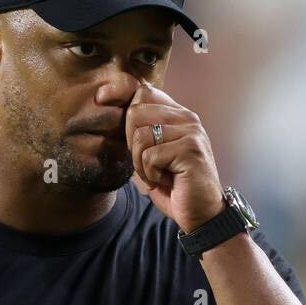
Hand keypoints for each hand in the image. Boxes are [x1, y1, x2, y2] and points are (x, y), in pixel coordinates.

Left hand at [124, 80, 225, 233]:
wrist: (203, 214)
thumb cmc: (175, 187)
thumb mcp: (153, 156)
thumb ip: (140, 134)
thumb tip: (110, 110)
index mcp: (178, 116)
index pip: (144, 91)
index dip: (121, 95)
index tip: (102, 99)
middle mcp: (187, 118)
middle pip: (136, 111)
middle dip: (131, 143)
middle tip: (147, 163)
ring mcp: (191, 132)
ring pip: (140, 136)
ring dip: (141, 164)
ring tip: (157, 174)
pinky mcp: (190, 149)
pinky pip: (150, 156)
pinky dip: (151, 175)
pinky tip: (166, 181)